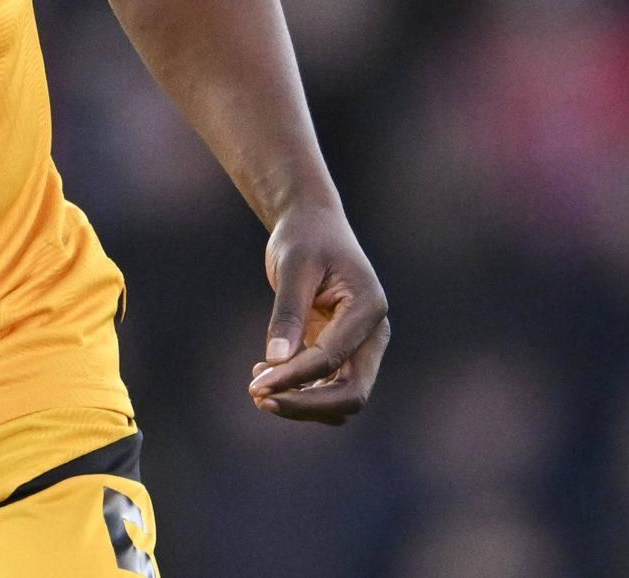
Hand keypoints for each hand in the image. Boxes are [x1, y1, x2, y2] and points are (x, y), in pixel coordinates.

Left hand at [248, 203, 388, 423]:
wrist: (312, 225)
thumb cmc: (304, 238)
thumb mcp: (292, 267)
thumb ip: (288, 313)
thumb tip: (275, 361)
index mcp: (368, 308)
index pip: (332, 358)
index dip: (293, 377)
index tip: (256, 385)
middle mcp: (373, 333)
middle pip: (351, 394)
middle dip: (305, 404)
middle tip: (258, 398)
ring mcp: (361, 346)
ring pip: (342, 399)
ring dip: (302, 404)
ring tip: (257, 388)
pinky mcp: (344, 352)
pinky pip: (329, 388)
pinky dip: (301, 393)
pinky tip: (267, 375)